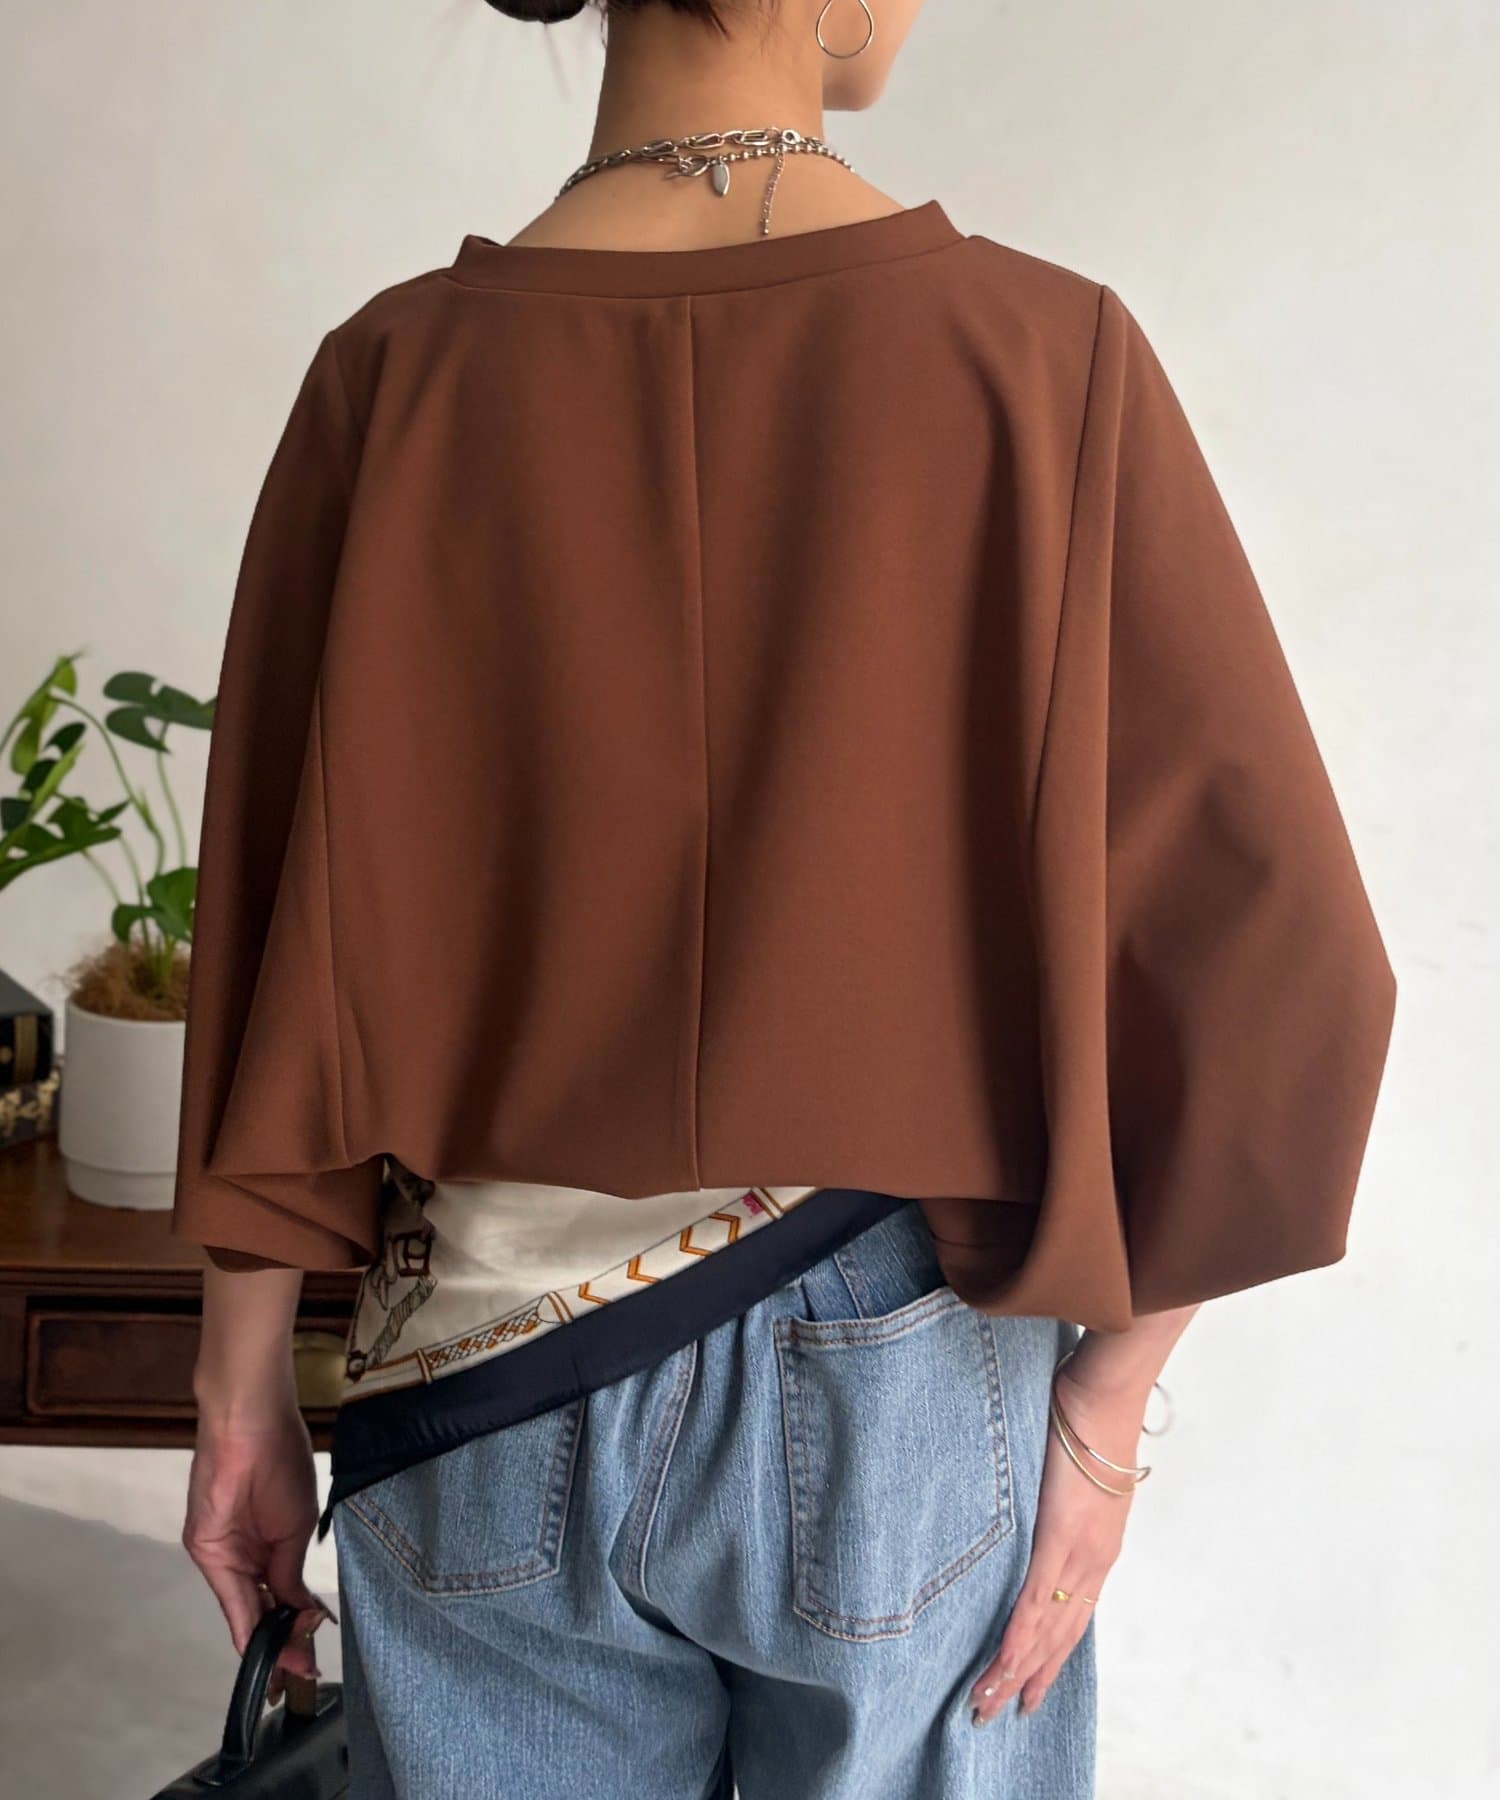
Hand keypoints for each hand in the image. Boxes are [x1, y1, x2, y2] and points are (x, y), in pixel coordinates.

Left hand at [182, 1406, 333, 1697]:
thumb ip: (291, 1573)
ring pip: (249, 1610)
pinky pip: (231, 1596)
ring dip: (270, 1642)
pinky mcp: (206, 1549)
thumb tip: (302, 1613)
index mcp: (273, 1544)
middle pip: (265, 1611)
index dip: (299, 1628)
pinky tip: (263, 1648)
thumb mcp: (298, 1524)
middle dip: (284, 1645)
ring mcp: (226, 1555)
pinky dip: (247, 1624)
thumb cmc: (282, 1460)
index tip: (315, 1655)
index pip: (284, 1597)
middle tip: (301, 1676)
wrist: (251, 1425)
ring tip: (292, 1669)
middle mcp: (248, 1554)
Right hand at [968, 1363, 1146, 1723]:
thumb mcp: (1068, 1469)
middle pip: (1061, 1636)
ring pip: (1047, 1630)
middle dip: (1030, 1677)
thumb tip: (1025, 1499)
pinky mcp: (1063, 1538)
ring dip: (1016, 1671)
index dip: (1050, 1656)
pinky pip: (1036, 1602)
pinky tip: (1002, 1666)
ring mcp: (1080, 1553)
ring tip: (989, 1702)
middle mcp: (1094, 1561)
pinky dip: (1018, 1640)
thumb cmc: (1083, 1416)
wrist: (1105, 1393)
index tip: (1028, 1686)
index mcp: (1097, 1547)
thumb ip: (1050, 1495)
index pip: (1072, 1616)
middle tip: (999, 1711)